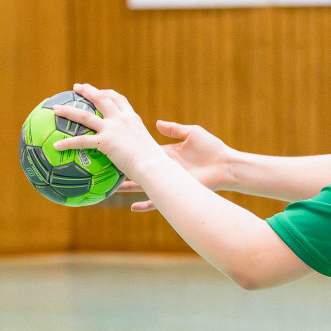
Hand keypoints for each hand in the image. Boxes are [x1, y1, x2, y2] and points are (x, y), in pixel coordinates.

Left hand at [51, 84, 162, 179]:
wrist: (153, 165)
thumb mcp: (148, 149)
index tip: (101, 92)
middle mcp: (122, 119)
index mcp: (132, 119)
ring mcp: (113, 129)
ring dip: (69, 111)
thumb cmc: (154, 163)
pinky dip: (67, 143)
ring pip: (85, 115)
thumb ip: (137, 148)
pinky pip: (82, 141)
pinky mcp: (105, 141)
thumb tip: (132, 158)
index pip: (119, 99)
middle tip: (77, 88)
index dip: (108, 93)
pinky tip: (56, 146)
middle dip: (88, 91)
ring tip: (56, 109)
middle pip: (101, 98)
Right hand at [119, 120, 234, 211]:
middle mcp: (165, 168)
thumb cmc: (212, 148)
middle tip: (104, 168)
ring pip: (146, 185)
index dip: (130, 151)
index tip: (114, 147)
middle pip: (140, 169)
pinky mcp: (177, 190)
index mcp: (167, 154)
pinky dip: (147, 204)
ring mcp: (170, 180)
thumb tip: (156, 123)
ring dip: (130, 188)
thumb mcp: (192, 133)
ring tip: (113, 189)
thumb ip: (174, 129)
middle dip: (123, 170)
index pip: (144, 152)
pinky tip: (133, 208)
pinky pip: (159, 200)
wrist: (227, 166)